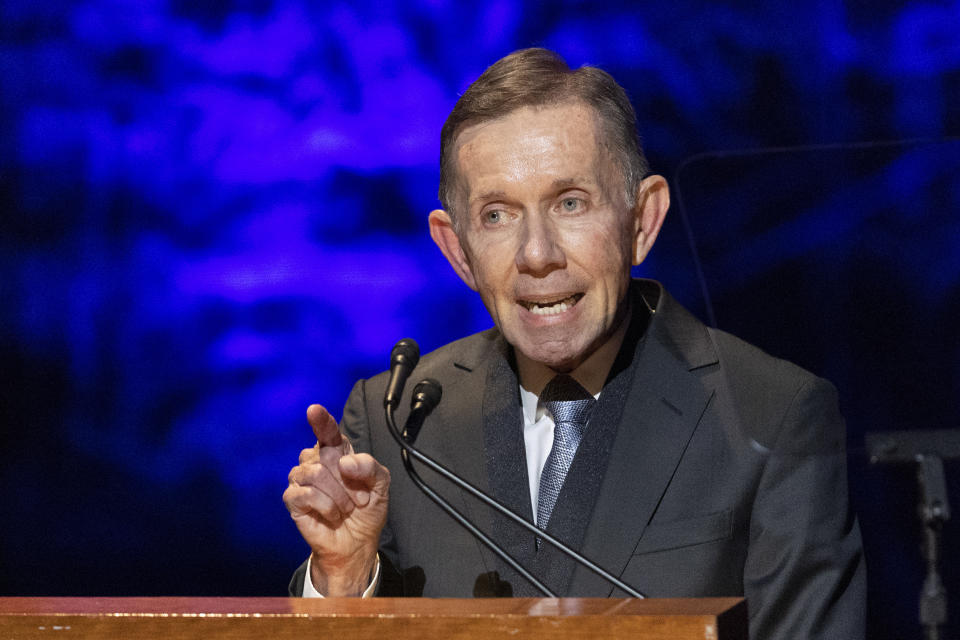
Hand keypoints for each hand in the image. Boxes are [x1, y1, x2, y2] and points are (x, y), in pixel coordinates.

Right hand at [283, 404, 389, 595]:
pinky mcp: (293, 499)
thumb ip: (370, 466)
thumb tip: (344, 462)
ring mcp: (301, 480)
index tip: (314, 410)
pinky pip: (305, 493)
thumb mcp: (381, 484)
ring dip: (338, 495)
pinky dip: (326, 506)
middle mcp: (316, 461)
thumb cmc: (367, 509)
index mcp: (336, 452)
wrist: (358, 542)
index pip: (327, 432)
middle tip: (358, 498)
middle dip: (348, 480)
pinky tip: (332, 514)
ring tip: (346, 508)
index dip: (321, 421)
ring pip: (314, 473)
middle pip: (326, 455)